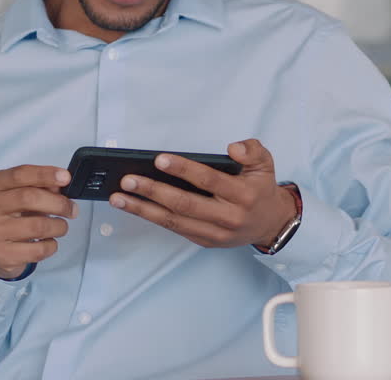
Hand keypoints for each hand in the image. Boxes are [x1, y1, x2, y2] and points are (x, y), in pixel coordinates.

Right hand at [0, 165, 77, 279]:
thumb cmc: (10, 216)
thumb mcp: (20, 195)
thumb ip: (40, 186)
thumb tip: (60, 185)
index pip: (19, 174)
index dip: (44, 174)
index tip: (65, 177)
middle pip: (29, 198)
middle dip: (58, 203)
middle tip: (71, 209)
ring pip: (37, 226)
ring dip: (59, 226)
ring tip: (60, 227)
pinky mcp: (1, 255)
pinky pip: (38, 250)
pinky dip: (51, 245)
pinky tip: (48, 242)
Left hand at [109, 138, 296, 248]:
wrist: (271, 224)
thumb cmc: (261, 189)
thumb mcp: (266, 163)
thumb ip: (252, 151)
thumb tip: (232, 148)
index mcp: (242, 195)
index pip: (208, 180)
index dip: (183, 170)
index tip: (159, 159)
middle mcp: (228, 217)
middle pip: (184, 204)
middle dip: (153, 192)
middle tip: (128, 180)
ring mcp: (215, 233)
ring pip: (174, 221)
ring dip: (144, 210)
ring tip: (119, 198)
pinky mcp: (205, 241)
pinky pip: (176, 229)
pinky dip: (154, 218)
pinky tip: (136, 207)